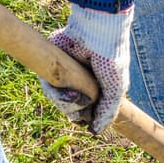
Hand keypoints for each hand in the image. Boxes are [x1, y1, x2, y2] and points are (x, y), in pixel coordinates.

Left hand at [41, 4, 132, 133]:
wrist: (98, 29)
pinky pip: (46, 88)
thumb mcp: (116, 88)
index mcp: (93, 90)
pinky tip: (66, 90)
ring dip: (63, 103)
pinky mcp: (51, 67)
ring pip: (56, 102)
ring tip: (73, 95)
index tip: (87, 123)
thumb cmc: (111, 57)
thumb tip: (95, 133)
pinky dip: (53, 92)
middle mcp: (77, 85)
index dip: (83, 119)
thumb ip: (107, 111)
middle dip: (73, 111)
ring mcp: (64, 77)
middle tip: (81, 101)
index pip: (83, 113)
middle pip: (68, 111)